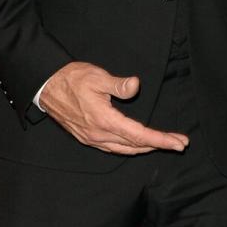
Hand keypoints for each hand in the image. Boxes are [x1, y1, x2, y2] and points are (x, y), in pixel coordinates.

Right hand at [39, 62, 188, 155]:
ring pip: (125, 150)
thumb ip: (118, 84)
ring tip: (164, 144)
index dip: (161, 139)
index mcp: (104, 120)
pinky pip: (113, 148)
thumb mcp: (97, 77)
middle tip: (180, 143)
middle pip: (135, 146)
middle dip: (160, 145)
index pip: (139, 135)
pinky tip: (138, 145)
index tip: (179, 142)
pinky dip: (130, 148)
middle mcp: (98, 134)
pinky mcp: (87, 138)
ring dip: (146, 148)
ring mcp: (92, 139)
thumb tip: (135, 85)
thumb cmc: (71, 79)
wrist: (46, 86)